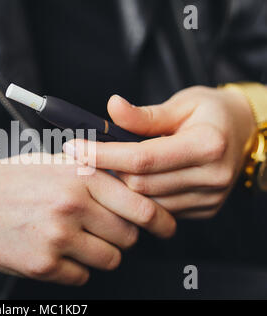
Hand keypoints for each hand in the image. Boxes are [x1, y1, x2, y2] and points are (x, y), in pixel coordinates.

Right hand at [0, 151, 174, 285]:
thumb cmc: (4, 179)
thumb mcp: (49, 162)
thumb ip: (90, 171)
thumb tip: (129, 184)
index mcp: (80, 175)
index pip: (142, 205)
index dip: (160, 220)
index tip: (165, 228)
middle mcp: (73, 204)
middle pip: (129, 236)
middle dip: (123, 237)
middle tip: (106, 232)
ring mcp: (57, 236)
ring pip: (110, 259)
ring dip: (100, 254)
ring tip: (76, 242)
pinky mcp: (42, 264)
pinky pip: (81, 276)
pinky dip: (74, 268)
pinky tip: (54, 253)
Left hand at [64, 86, 256, 218]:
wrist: (243, 132)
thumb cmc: (211, 113)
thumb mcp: (181, 103)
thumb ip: (144, 115)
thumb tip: (112, 107)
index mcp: (206, 144)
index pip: (142, 158)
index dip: (103, 155)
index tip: (75, 148)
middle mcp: (211, 176)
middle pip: (141, 185)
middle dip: (108, 172)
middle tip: (85, 156)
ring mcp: (209, 198)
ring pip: (147, 202)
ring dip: (122, 187)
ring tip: (106, 167)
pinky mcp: (204, 209)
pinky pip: (160, 209)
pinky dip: (141, 197)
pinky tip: (132, 180)